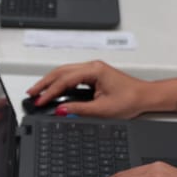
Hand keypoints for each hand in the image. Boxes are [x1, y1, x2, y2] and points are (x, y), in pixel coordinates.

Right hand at [25, 60, 155, 119]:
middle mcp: (92, 66)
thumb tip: (61, 109)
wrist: (145, 97)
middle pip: (61, 72)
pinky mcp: (93, 75)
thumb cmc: (130, 99)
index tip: (40, 101)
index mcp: (94, 70)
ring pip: (65, 72)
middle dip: (44, 83)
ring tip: (38, 91)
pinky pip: (71, 76)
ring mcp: (92, 69)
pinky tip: (53, 89)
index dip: (50, 91)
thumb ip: (78, 108)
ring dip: (50, 81)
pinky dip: (60, 82)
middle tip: (31, 93)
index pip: (64, 80)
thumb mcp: (102, 109)